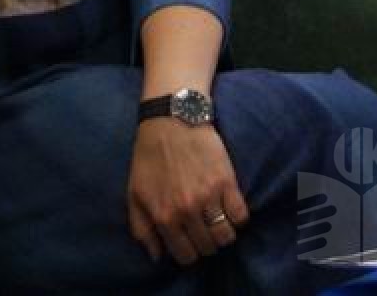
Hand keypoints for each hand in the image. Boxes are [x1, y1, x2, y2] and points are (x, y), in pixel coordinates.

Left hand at [127, 119, 249, 265]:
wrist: (171, 121)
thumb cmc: (149, 155)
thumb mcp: (134, 192)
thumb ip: (141, 227)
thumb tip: (156, 256)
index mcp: (163, 215)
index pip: (185, 255)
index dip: (188, 252)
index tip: (189, 241)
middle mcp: (186, 210)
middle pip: (208, 247)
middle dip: (205, 243)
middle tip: (202, 229)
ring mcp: (208, 198)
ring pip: (227, 236)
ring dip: (223, 233)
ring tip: (216, 220)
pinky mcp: (227, 183)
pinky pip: (241, 217)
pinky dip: (237, 218)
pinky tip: (228, 207)